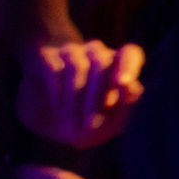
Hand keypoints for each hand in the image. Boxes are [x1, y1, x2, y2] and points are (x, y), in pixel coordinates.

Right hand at [16, 40, 143, 148]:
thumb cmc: (86, 118)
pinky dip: (57, 93)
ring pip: (77, 66)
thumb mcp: (110, 119)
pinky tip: (58, 110)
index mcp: (118, 66)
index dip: (127, 66)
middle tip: (90, 126)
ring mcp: (70, 52)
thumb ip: (126, 105)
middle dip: (96, 95)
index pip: (130, 53)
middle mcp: (96, 53)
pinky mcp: (47, 57)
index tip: (122, 84)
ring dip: (75, 97)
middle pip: (100, 61)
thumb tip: (132, 88)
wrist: (46, 113)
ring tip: (71, 122)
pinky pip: (54, 70)